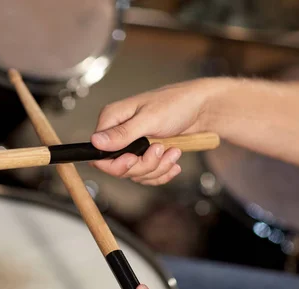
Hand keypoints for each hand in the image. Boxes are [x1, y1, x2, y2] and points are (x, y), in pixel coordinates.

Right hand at [90, 79, 220, 184]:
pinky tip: (174, 159)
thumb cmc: (177, 103)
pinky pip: (149, 175)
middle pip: (119, 168)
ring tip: (173, 151)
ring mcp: (133, 146)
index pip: (99, 153)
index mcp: (112, 120)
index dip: (115, 163)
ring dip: (158, 167)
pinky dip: (164, 171)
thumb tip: (96, 141)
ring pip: (136, 173)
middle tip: (160, 149)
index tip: (134, 159)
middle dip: (144, 165)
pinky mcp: (146, 155)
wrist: (202, 108)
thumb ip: (122, 133)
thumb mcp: (149, 118)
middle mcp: (119, 134)